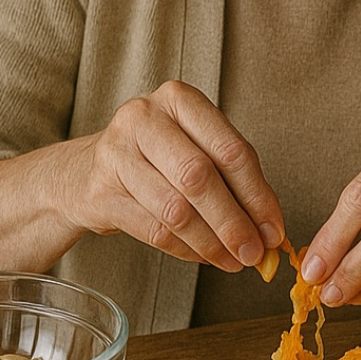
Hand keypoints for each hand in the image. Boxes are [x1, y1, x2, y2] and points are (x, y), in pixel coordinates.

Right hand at [57, 81, 283, 270]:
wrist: (87, 170)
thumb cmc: (158, 157)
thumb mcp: (196, 147)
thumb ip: (234, 180)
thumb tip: (269, 230)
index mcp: (179, 99)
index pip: (230, 150)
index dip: (257, 195)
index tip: (273, 229)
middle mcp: (144, 117)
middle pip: (199, 178)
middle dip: (233, 223)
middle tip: (254, 253)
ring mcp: (116, 152)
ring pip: (175, 209)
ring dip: (211, 243)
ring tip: (232, 261)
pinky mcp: (100, 191)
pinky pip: (153, 230)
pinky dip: (186, 250)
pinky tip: (204, 257)